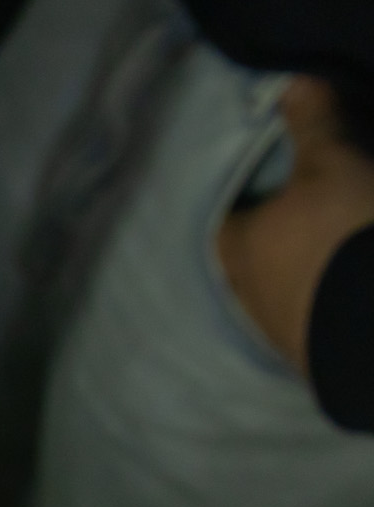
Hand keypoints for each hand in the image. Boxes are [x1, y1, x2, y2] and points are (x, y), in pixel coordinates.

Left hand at [216, 77, 373, 376]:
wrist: (372, 329)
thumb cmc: (341, 236)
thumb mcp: (334, 164)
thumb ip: (312, 122)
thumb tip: (292, 78)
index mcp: (231, 245)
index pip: (222, 213)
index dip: (239, 194)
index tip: (259, 179)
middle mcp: (239, 292)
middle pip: (247, 254)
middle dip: (268, 235)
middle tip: (297, 211)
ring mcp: (274, 329)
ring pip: (276, 290)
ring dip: (295, 272)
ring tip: (324, 249)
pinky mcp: (309, 353)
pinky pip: (307, 316)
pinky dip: (319, 299)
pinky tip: (337, 289)